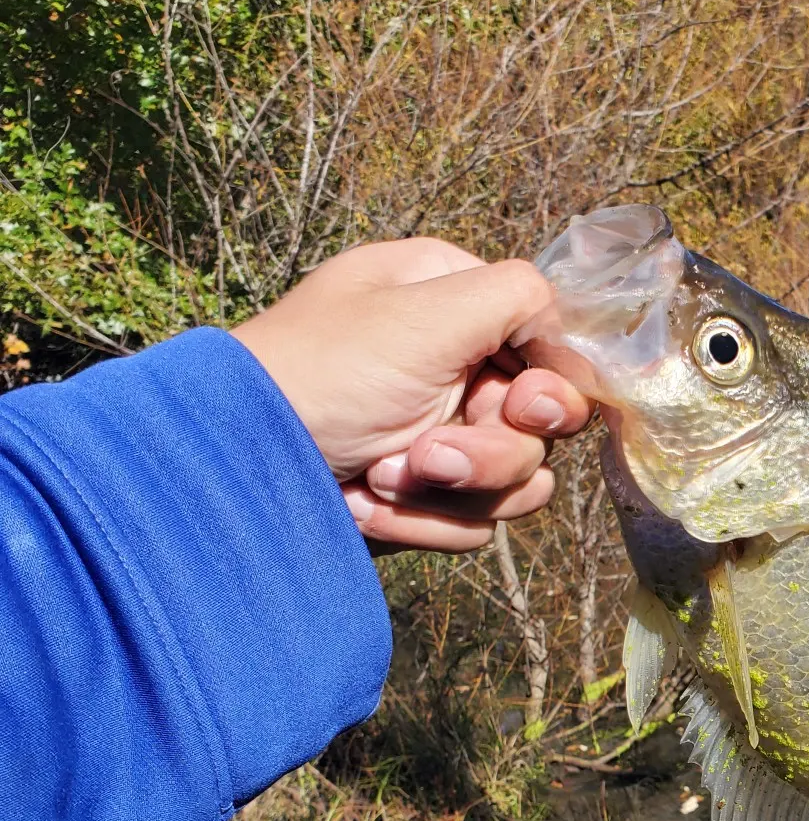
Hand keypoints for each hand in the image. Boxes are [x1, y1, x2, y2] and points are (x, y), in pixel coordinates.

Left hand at [231, 238, 591, 551]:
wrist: (232, 466)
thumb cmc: (321, 372)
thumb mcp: (423, 312)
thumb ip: (517, 297)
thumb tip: (564, 328)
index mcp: (455, 302)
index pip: (553, 346)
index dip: (553, 385)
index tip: (524, 406)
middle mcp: (457, 365)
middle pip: (544, 424)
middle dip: (489, 449)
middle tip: (430, 454)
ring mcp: (443, 434)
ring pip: (520, 481)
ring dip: (452, 489)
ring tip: (380, 478)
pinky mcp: (426, 496)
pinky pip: (474, 523)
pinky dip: (421, 521)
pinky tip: (359, 503)